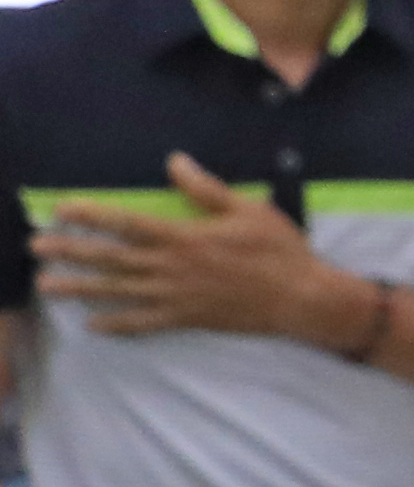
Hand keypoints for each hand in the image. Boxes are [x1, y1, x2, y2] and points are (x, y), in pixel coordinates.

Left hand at [33, 159, 362, 347]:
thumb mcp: (249, 210)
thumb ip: (206, 188)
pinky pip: (144, 324)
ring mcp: (177, 297)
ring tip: (46, 285)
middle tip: (37, 248)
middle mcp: (173, 268)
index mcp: (185, 237)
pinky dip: (117, 325)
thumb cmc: (280, 250)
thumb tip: (174, 161)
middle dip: (71, 251)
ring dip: (79, 288)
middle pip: (112, 258)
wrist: (303, 299)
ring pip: (119, 291)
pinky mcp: (187, 318)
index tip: (62, 210)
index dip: (92, 215)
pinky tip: (92, 324)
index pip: (127, 224)